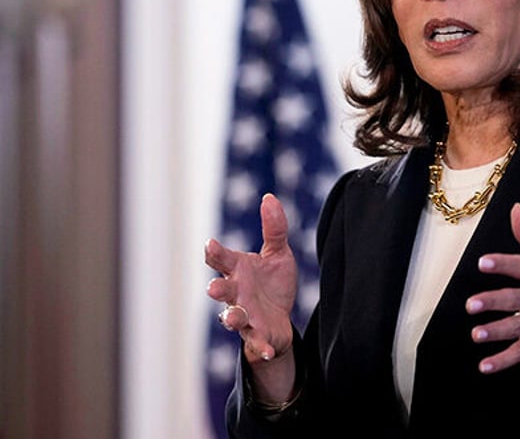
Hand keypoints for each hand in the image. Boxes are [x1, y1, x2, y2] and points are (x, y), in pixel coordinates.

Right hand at [205, 193, 297, 364]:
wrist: (280, 318)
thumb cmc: (272, 283)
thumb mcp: (278, 254)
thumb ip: (274, 228)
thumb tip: (269, 197)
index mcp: (238, 270)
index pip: (221, 259)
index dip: (214, 252)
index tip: (210, 244)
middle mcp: (236, 293)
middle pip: (221, 290)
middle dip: (217, 288)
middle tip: (213, 287)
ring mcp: (244, 315)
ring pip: (233, 317)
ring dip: (232, 318)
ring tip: (233, 317)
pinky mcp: (257, 334)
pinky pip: (256, 342)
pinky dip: (260, 347)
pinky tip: (266, 349)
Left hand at [465, 203, 519, 373]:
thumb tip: (516, 210)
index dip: (504, 264)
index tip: (483, 262)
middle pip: (516, 300)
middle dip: (493, 302)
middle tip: (472, 304)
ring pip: (516, 328)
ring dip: (495, 332)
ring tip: (476, 334)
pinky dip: (503, 362)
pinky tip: (485, 366)